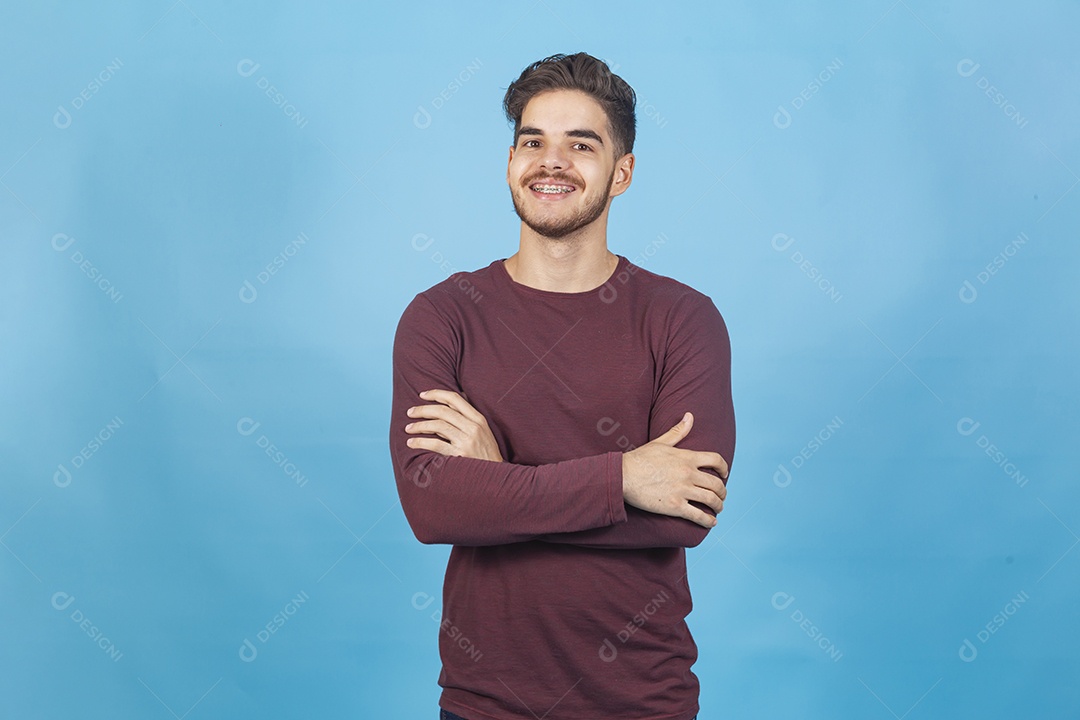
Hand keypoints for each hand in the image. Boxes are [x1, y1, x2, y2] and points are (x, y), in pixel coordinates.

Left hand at [404, 389, 504, 461]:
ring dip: (419, 425)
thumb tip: (453, 400)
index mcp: (478, 419)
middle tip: (410, 412)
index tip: (422, 395)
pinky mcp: (459, 455)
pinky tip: (412, 442)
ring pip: (437, 425)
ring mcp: (467, 441)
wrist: (497, 476)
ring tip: (408, 428)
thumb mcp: (484, 431)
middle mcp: (473, 427)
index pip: (454, 398)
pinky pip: (436, 444)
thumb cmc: (487, 453)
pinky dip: (420, 442)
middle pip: (443, 411)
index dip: (436, 394)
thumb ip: (468, 416)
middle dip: (423, 410)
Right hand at [621, 412, 728, 527]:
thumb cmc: (639, 459)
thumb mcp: (660, 442)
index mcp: (686, 457)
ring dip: (719, 506)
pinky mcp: (675, 506)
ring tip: (718, 509)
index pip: (715, 460)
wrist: (622, 476)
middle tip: (721, 496)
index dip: (724, 468)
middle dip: (722, 491)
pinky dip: (708, 520)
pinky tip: (711, 522)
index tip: (725, 474)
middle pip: (716, 483)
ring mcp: (683, 490)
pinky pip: (698, 516)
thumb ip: (678, 431)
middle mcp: (688, 473)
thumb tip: (690, 416)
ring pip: (711, 500)